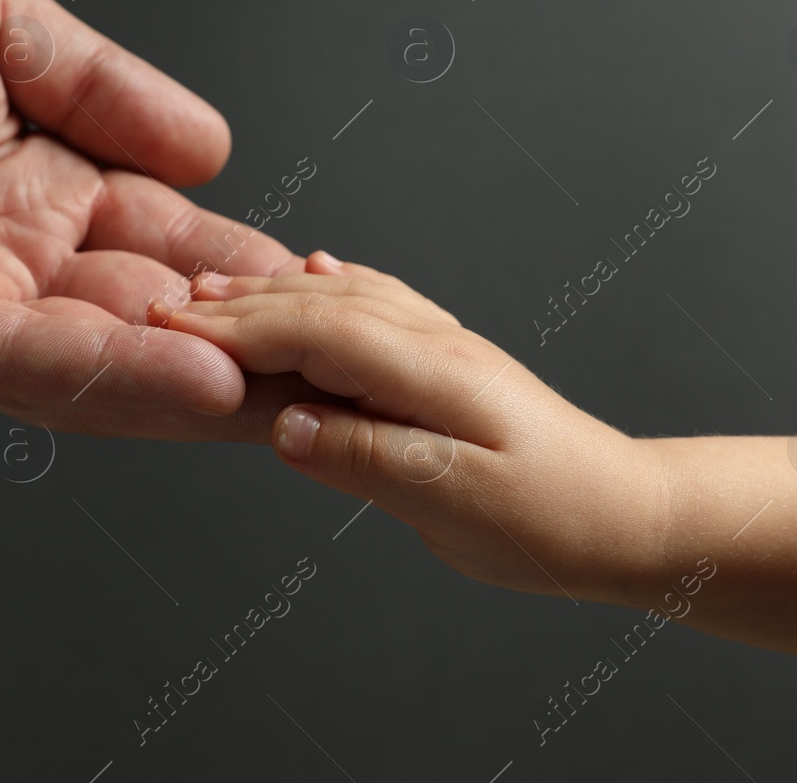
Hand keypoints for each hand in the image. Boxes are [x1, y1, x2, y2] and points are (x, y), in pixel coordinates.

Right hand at [166, 253, 665, 601]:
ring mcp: (445, 347)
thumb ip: (365, 457)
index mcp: (433, 373)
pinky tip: (316, 275)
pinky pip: (379, 306)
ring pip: (344, 298)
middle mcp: (436, 344)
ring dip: (272, 293)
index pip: (313, 332)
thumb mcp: (456, 505)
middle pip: (318, 305)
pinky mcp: (449, 362)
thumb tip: (283, 423)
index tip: (167, 330)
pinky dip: (331, 288)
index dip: (232, 331)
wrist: (634, 517)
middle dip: (234, 305)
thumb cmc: (557, 522)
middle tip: (162, 309)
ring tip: (211, 293)